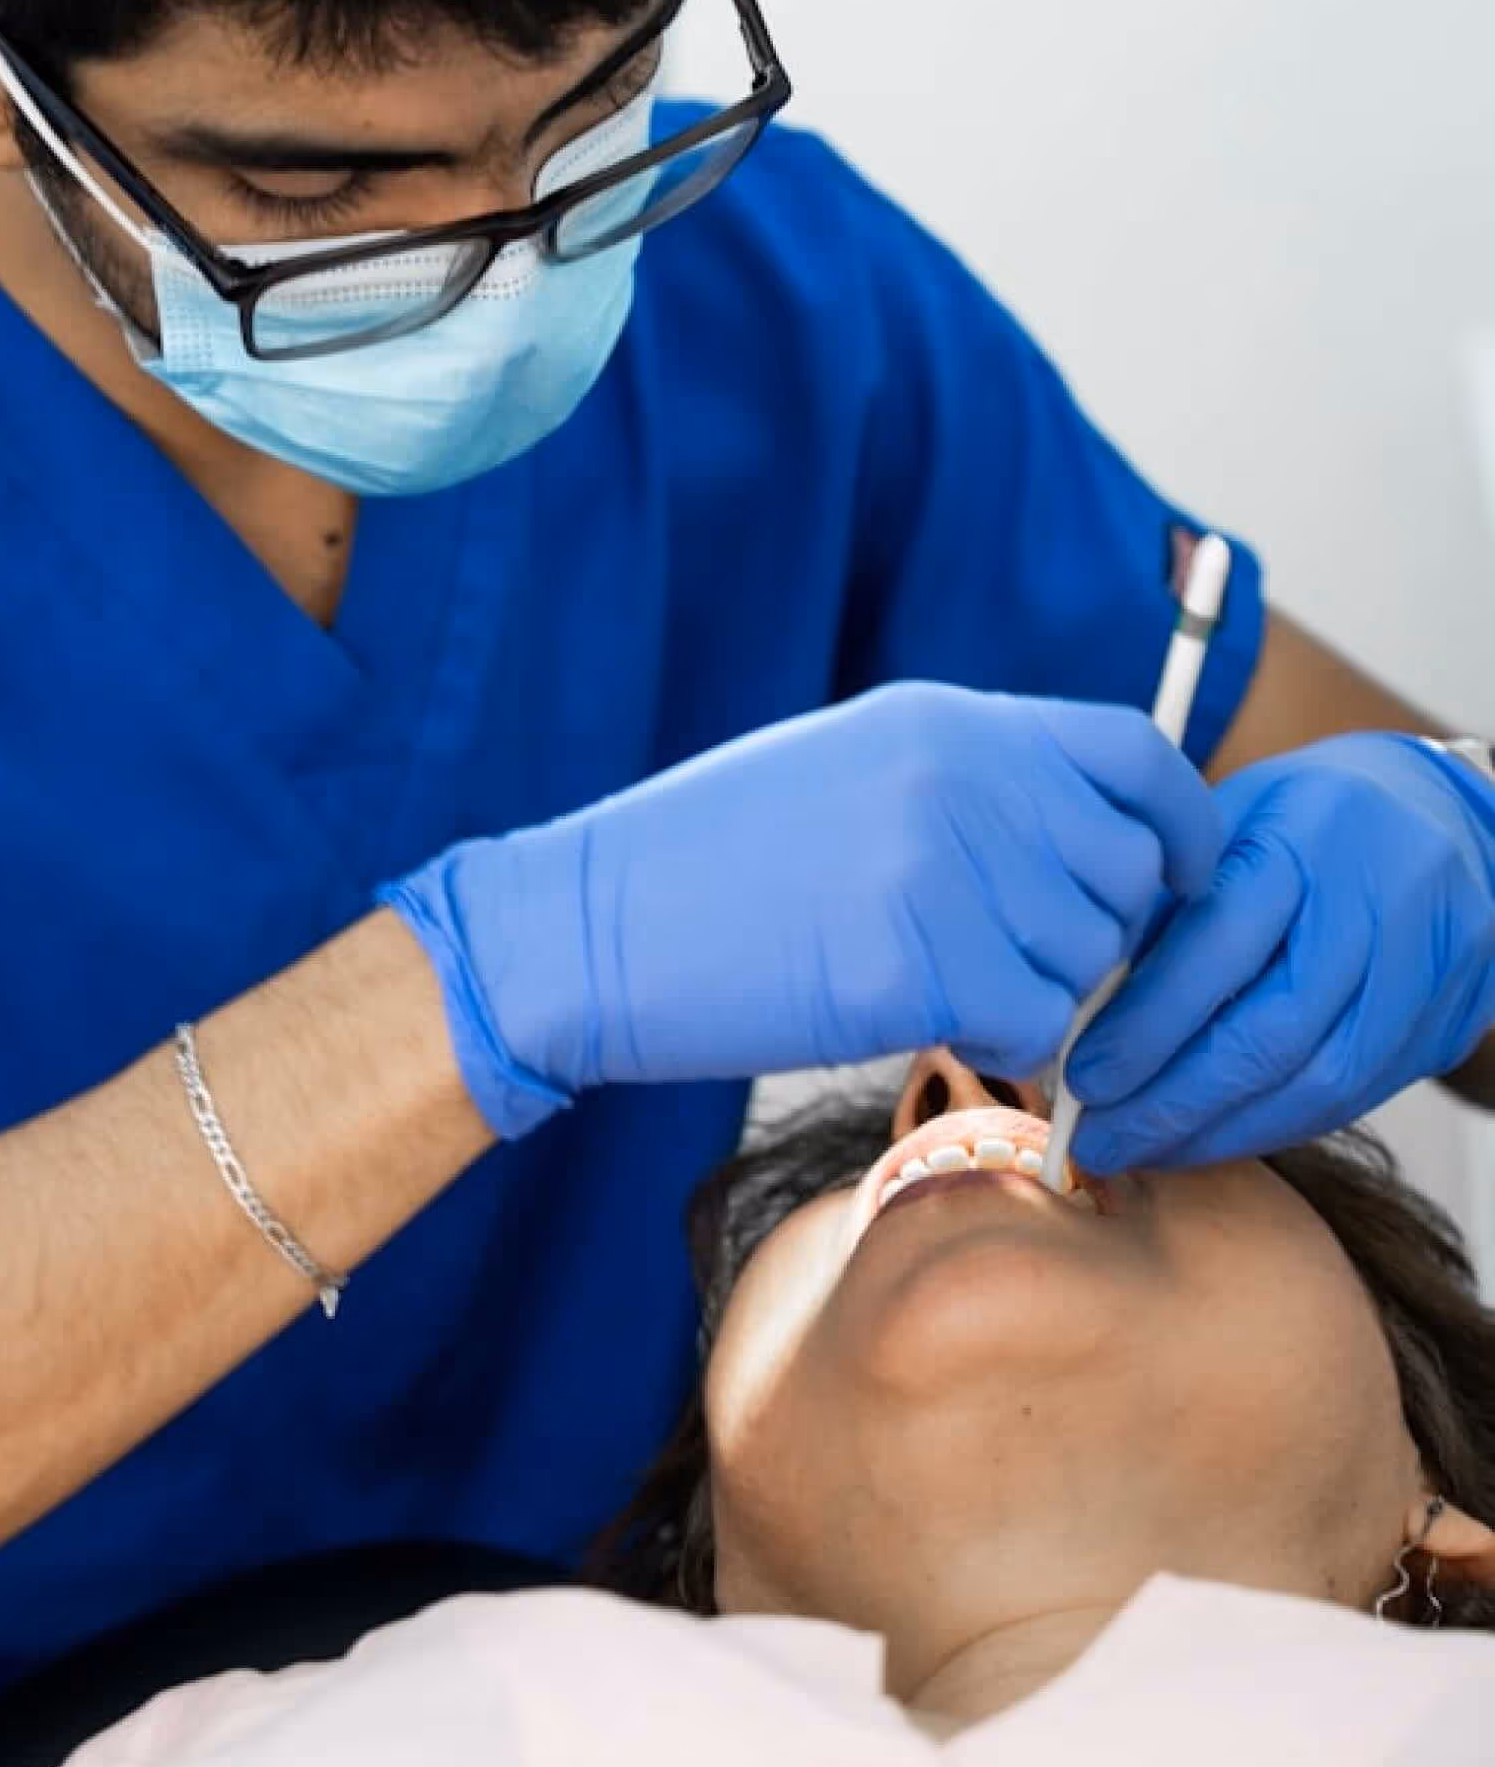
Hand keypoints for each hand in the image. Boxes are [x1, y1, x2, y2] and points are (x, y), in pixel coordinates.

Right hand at [381, 683, 1221, 1138]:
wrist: (584, 927)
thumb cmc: (706, 863)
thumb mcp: (849, 770)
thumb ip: (969, 784)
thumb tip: (1085, 841)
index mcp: (948, 723)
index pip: (1137, 755)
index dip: (1181, 825)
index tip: (1175, 881)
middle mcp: (963, 778)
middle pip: (1127, 874)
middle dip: (1096, 936)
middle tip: (1011, 964)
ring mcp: (942, 866)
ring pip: (1086, 960)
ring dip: (1036, 993)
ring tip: (936, 986)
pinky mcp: (914, 963)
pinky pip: (1032, 1023)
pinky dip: (995, 1042)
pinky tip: (915, 1022)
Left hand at [1066, 734, 1494, 1169]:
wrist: (1439, 814)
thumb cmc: (1301, 819)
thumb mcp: (1223, 826)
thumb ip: (1163, 910)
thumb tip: (1083, 1016)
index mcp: (1306, 835)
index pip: (1220, 946)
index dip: (1147, 1025)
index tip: (1082, 1077)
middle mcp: (1379, 900)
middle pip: (1274, 1031)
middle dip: (1175, 1101)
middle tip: (1099, 1139)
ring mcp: (1428, 967)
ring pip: (1322, 1082)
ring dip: (1222, 1132)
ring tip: (1146, 1149)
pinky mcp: (1448, 1021)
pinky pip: (1356, 1097)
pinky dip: (1274, 1125)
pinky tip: (1213, 1136)